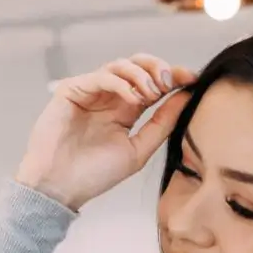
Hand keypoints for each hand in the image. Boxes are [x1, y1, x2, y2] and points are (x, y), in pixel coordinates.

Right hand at [14, 54, 196, 209]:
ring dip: (141, 74)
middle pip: (138, 66)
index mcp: (125, 111)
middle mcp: (108, 98)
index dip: (174, 77)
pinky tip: (134, 98)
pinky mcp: (72, 90)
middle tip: (169, 82)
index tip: (193, 78)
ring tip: (151, 93)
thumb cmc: (94, 174)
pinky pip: (101, 76)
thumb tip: (186, 97)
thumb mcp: (139, 149)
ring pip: (120, 65)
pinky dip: (121, 82)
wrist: (60, 188)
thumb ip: (162, 122)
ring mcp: (90, 92)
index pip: (153, 84)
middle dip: (158, 68)